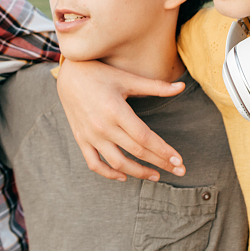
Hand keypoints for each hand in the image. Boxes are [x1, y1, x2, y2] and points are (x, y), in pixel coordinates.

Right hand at [56, 59, 186, 181]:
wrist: (68, 75)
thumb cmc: (100, 74)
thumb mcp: (128, 79)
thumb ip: (155, 86)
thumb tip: (181, 87)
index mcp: (116, 110)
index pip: (145, 138)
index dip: (163, 151)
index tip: (179, 161)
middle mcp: (102, 126)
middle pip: (136, 151)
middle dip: (160, 163)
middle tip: (179, 171)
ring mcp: (90, 135)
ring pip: (117, 162)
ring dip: (138, 172)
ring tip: (156, 175)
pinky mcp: (81, 139)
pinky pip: (94, 163)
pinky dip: (109, 173)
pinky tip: (124, 176)